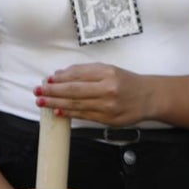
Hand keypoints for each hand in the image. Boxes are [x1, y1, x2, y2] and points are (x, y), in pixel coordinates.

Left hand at [36, 63, 151, 124]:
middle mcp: (108, 89)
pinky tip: (57, 111)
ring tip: (42, 101)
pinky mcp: (108, 119)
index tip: (47, 79)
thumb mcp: (110, 70)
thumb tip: (61, 75)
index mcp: (108, 73)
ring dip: (56, 103)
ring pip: (76, 104)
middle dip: (53, 91)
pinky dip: (69, 113)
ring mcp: (108, 106)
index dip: (60, 78)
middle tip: (38, 90)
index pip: (78, 75)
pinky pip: (84, 115)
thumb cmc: (128, 82)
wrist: (149, 97)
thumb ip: (87, 71)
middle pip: (74, 90)